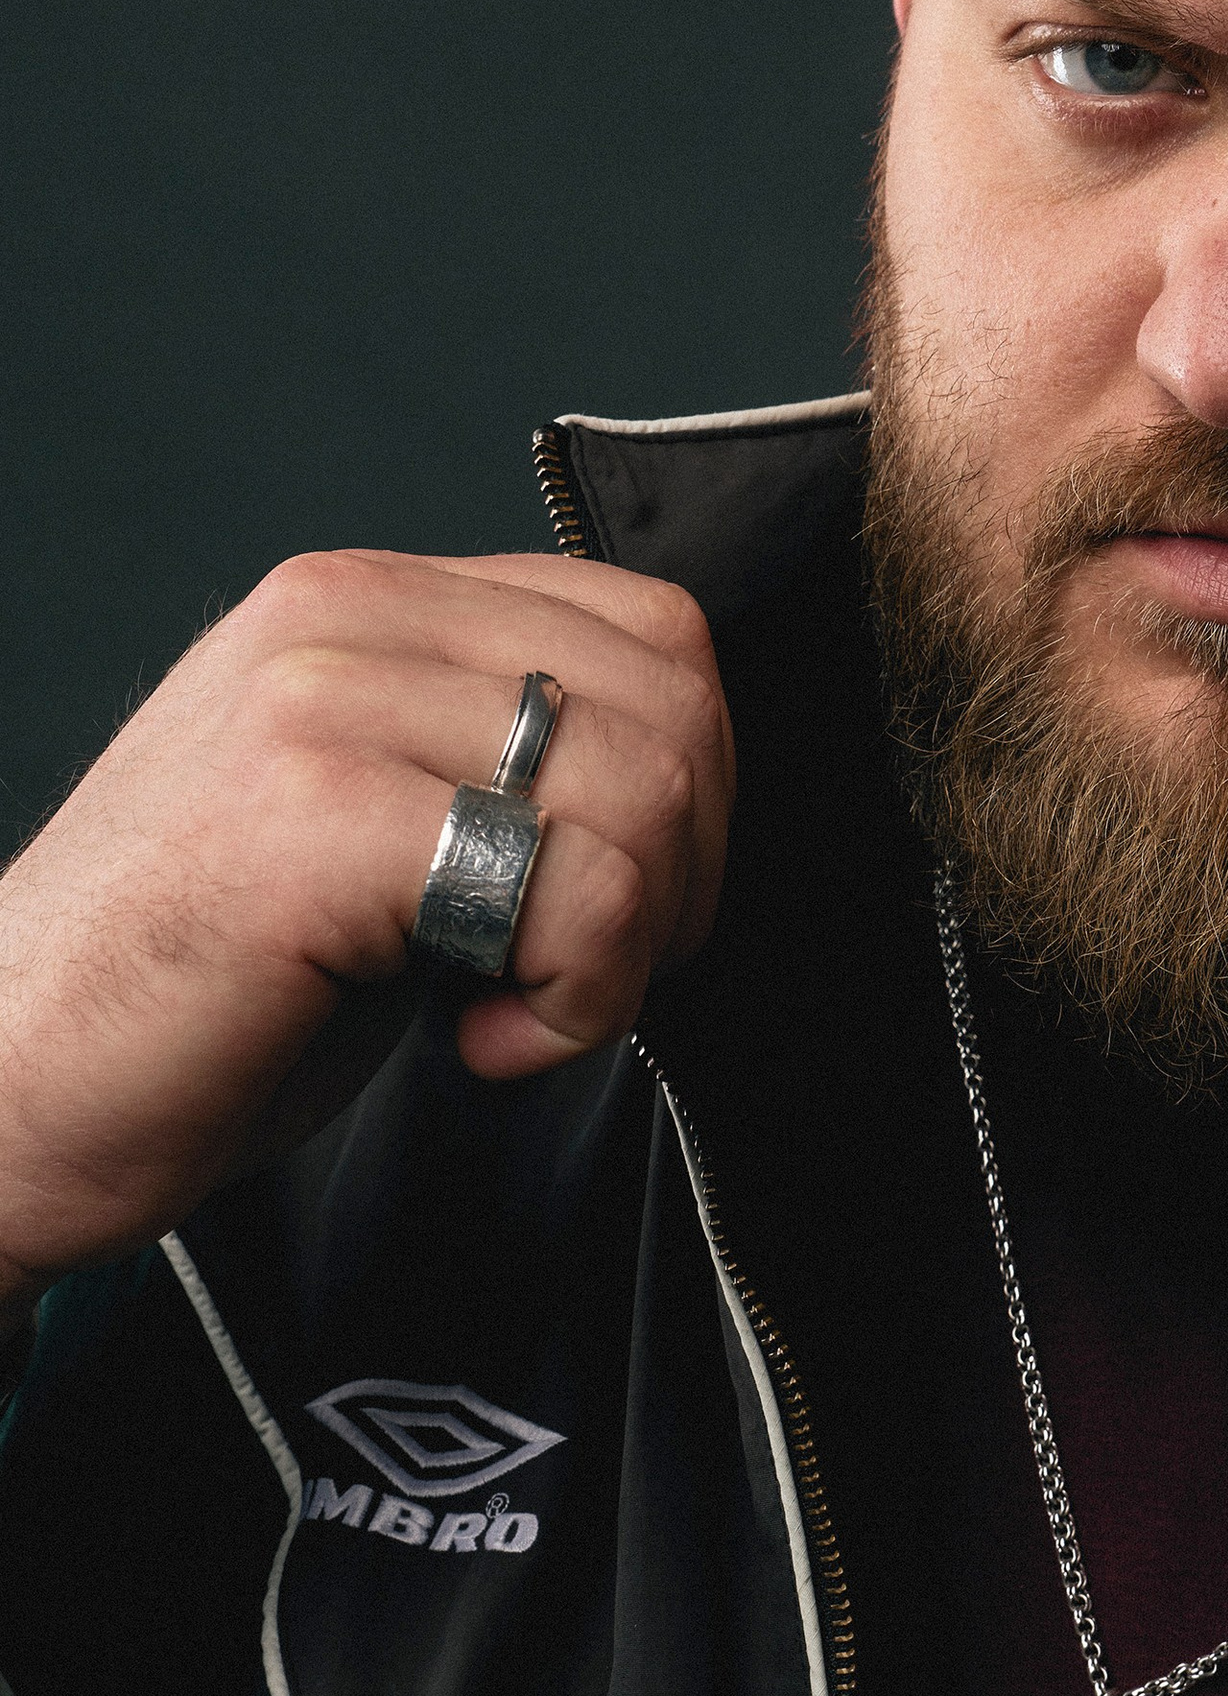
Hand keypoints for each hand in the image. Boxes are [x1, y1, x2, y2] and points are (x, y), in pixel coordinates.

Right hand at [0, 551, 731, 1325]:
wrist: (3, 1097)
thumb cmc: (198, 993)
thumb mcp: (370, 821)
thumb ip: (492, 757)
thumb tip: (688, 778)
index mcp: (363, 597)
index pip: (654, 630)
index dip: (691, 790)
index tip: (612, 908)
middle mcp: (341, 617)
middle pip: (676, 706)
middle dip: (679, 877)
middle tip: (575, 977)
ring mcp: (321, 708)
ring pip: (645, 792)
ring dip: (626, 950)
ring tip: (513, 1010)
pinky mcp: (313, 823)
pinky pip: (577, 887)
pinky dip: (576, 998)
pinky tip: (479, 1041)